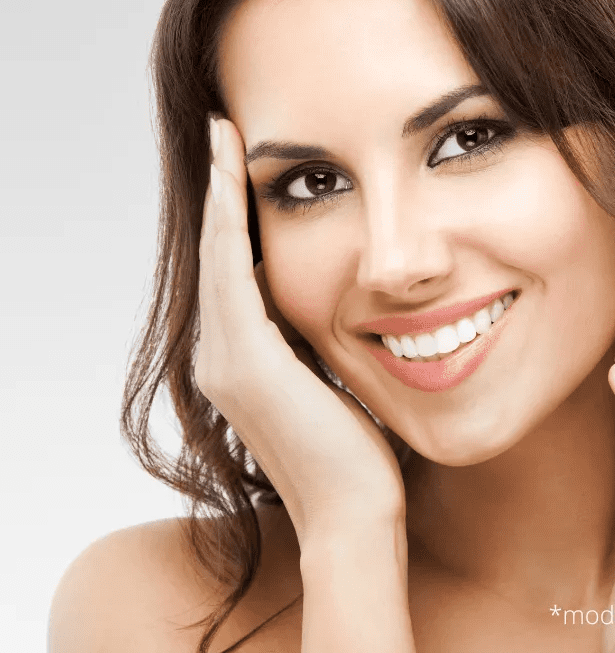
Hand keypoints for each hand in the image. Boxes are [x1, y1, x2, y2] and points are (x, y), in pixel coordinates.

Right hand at [195, 117, 405, 541]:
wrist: (354, 517)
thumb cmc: (359, 459)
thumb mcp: (338, 385)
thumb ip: (324, 345)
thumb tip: (349, 306)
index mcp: (245, 362)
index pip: (237, 273)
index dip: (236, 218)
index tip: (246, 167)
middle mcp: (220, 357)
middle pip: (218, 256)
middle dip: (222, 194)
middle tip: (225, 135)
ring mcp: (224, 360)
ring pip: (217, 256)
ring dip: (220, 195)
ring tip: (224, 140)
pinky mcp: (243, 362)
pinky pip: (231, 272)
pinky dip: (228, 223)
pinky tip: (232, 178)